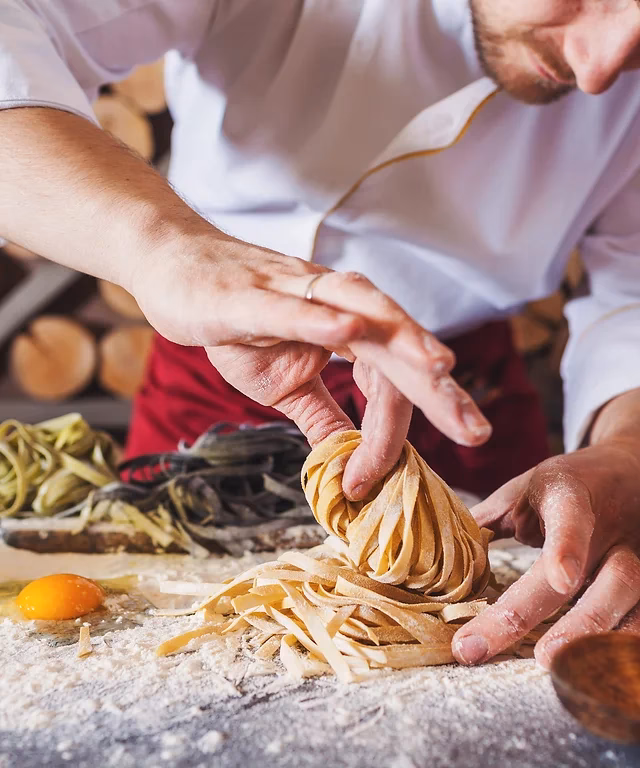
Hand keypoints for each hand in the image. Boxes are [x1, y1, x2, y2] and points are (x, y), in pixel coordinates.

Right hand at [131, 232, 491, 497]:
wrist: (175, 270)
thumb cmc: (232, 322)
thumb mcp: (282, 384)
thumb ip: (322, 417)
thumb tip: (349, 465)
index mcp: (348, 329)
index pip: (386, 384)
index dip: (385, 437)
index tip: (369, 484)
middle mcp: (337, 304)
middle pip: (398, 346)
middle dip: (439, 389)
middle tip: (476, 430)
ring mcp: (298, 292)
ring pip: (363, 314)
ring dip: (402, 339)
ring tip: (440, 368)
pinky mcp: (254, 291)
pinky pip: (296, 305)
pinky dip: (325, 317)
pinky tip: (351, 330)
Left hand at [452, 440, 639, 667]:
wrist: (626, 470)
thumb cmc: (561, 487)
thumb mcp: (522, 491)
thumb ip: (486, 521)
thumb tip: (439, 555)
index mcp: (571, 495)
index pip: (572, 519)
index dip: (567, 548)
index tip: (560, 579)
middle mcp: (612, 528)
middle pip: (600, 576)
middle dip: (562, 620)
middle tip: (524, 654)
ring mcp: (636, 555)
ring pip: (629, 599)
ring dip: (593, 638)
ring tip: (557, 668)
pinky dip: (617, 646)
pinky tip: (593, 672)